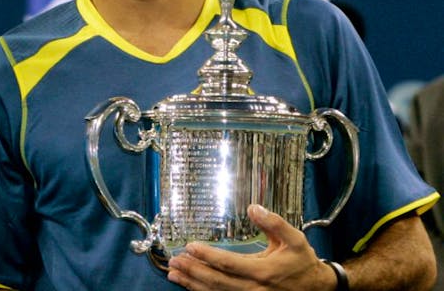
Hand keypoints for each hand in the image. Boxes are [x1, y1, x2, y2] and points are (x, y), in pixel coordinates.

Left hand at [166, 204, 337, 290]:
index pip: (228, 263)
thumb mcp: (294, 239)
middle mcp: (254, 288)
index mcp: (263, 272)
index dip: (207, 256)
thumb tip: (253, 208)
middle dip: (193, 270)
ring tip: (174, 273)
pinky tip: (190, 285)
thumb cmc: (302, 262)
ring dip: (192, 283)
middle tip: (173, 260)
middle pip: (216, 281)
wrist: (317, 288)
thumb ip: (274, 223)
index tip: (189, 246)